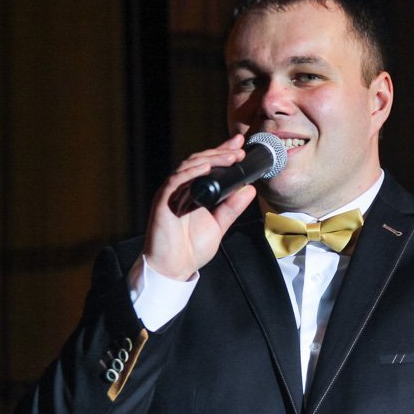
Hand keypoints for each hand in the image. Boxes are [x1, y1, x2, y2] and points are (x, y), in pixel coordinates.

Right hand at [141, 134, 256, 280]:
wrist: (173, 268)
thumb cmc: (190, 249)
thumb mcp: (219, 225)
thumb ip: (232, 208)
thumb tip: (250, 190)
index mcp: (195, 192)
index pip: (209, 166)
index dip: (223, 152)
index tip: (240, 144)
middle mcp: (182, 188)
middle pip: (200, 161)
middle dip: (220, 152)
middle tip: (239, 150)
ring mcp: (172, 193)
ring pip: (189, 166)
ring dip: (210, 159)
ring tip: (230, 157)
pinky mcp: (163, 200)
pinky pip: (176, 180)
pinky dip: (191, 172)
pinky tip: (206, 167)